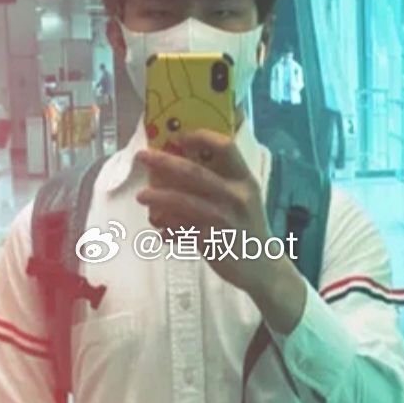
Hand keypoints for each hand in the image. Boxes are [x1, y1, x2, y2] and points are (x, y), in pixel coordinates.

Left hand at [136, 130, 306, 330]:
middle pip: (194, 172)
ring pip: (183, 202)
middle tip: (141, 157)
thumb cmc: (247, 225)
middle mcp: (236, 196)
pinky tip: (159, 229)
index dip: (201, 137)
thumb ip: (222, 178)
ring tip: (141, 196)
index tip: (178, 136)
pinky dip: (167, 228)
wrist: (262, 266)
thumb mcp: (244, 196)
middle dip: (163, 162)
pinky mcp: (212, 241)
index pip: (226, 147)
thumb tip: (182, 158)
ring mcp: (224, 219)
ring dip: (158, 197)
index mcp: (244, 179)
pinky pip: (182, 230)